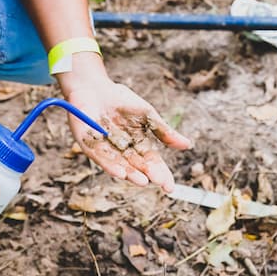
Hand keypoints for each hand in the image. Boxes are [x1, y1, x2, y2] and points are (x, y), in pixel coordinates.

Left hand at [60, 54, 191, 192]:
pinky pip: (100, 158)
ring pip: (119, 165)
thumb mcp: (147, 115)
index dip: (161, 174)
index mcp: (137, 144)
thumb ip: (163, 131)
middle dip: (148, 175)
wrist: (95, 87)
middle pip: (137, 166)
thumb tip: (187, 145)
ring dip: (130, 174)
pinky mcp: (89, 145)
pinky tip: (120, 173)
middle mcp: (122, 151)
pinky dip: (110, 165)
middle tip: (159, 183)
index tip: (170, 187)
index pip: (152, 163)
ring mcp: (106, 149)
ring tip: (142, 181)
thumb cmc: (121, 100)